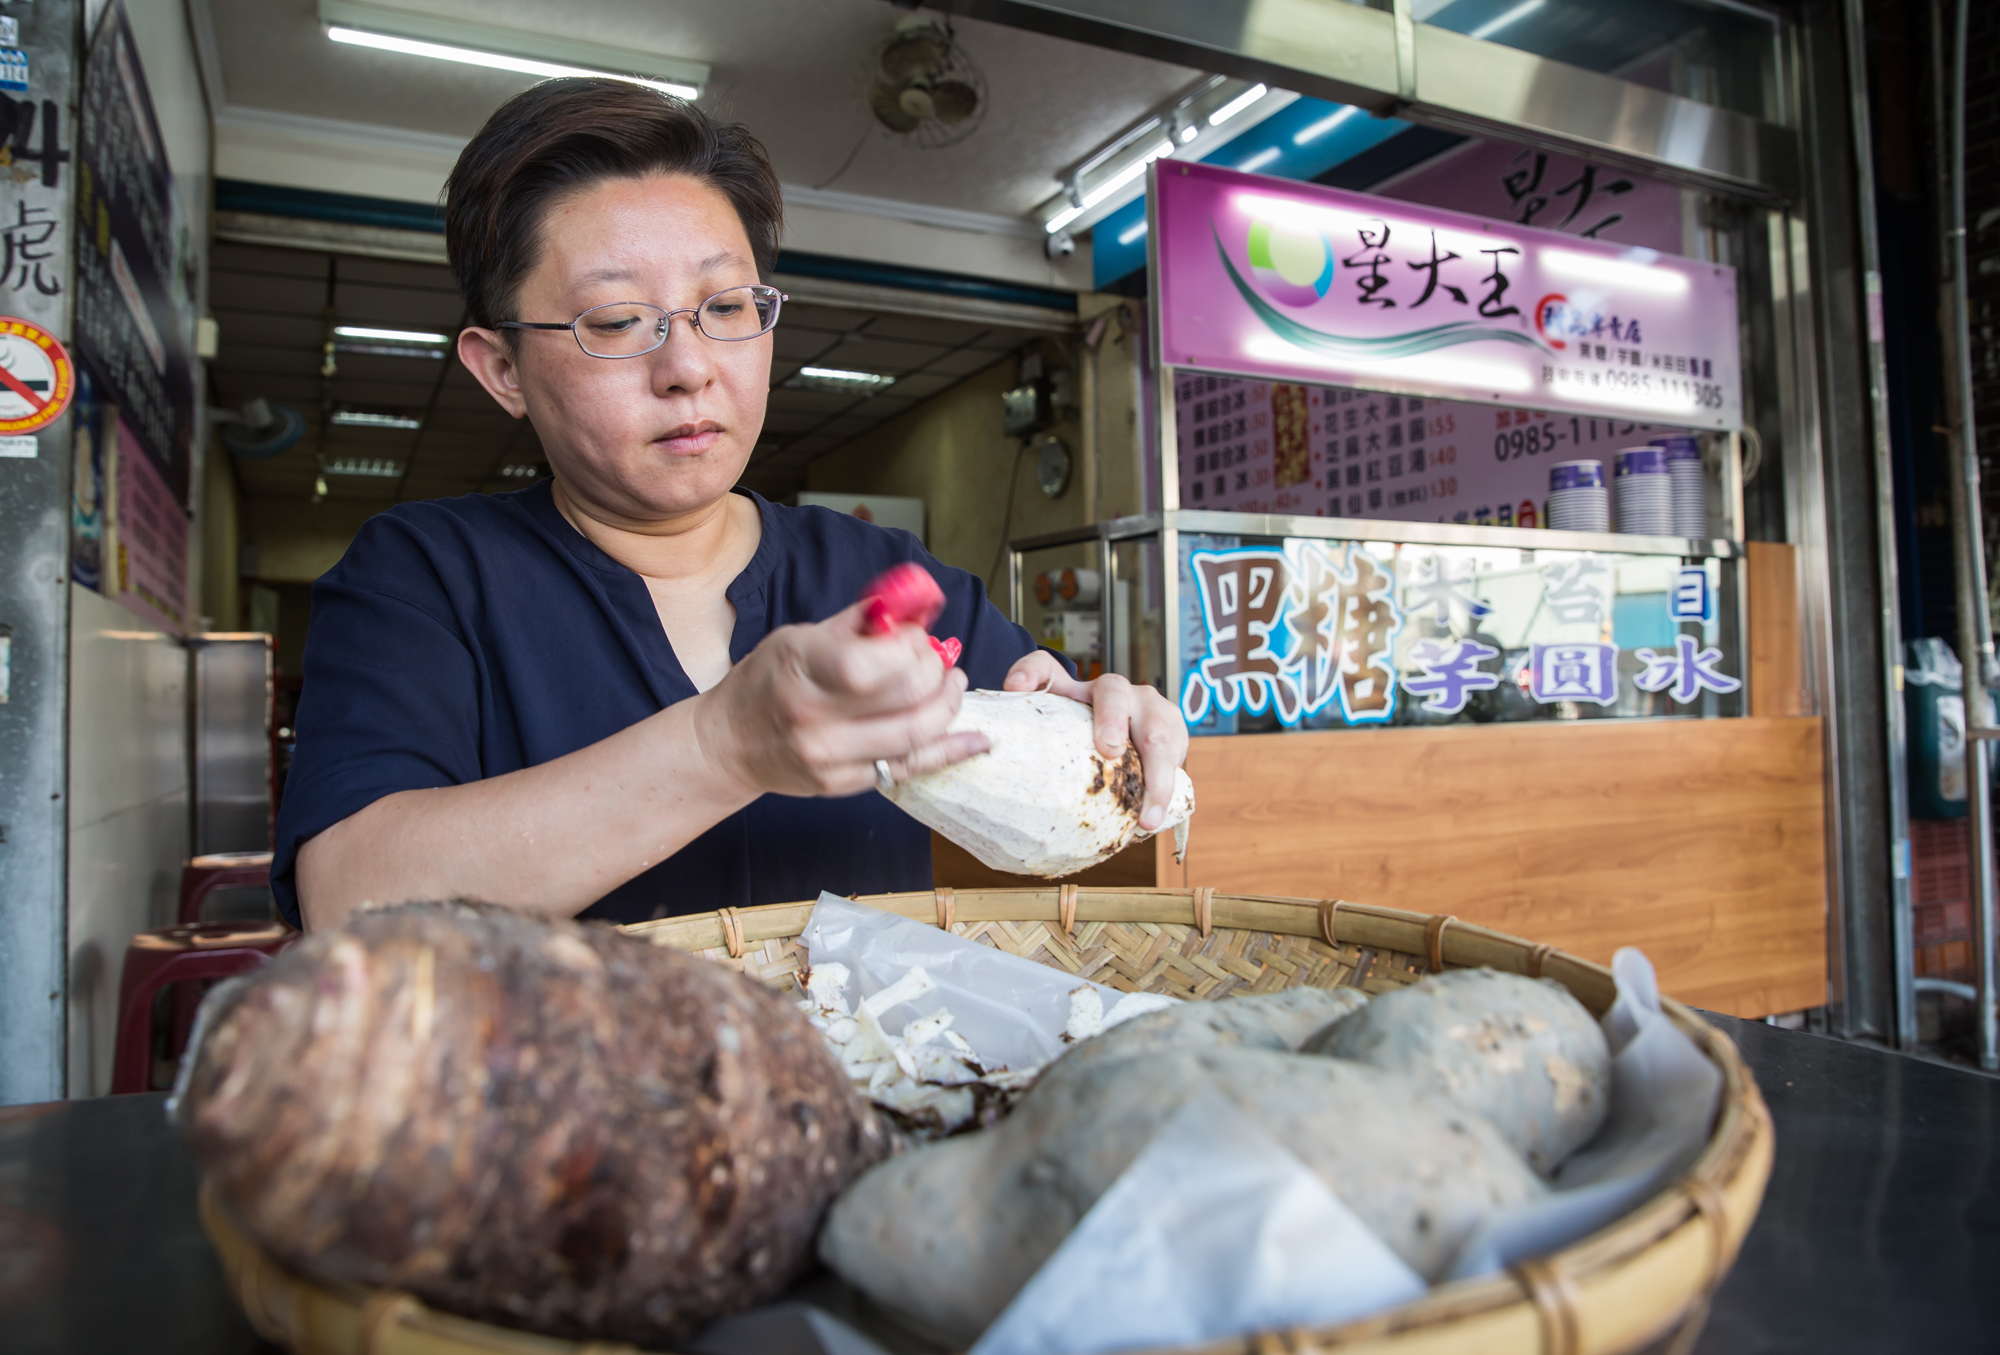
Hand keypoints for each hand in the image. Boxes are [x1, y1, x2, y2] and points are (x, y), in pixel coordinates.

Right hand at [700, 604, 988, 797]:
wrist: (728, 744)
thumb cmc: (765, 682)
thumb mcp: (798, 638)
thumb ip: (858, 624)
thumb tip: (911, 604)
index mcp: (800, 669)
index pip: (871, 663)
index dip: (910, 648)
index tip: (917, 638)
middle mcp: (812, 718)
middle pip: (903, 699)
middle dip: (936, 673)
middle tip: (940, 661)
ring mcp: (828, 757)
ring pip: (913, 737)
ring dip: (947, 707)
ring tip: (954, 687)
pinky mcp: (842, 785)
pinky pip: (907, 769)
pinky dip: (947, 751)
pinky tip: (974, 739)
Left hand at [1003, 652, 1188, 829]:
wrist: (1126, 750)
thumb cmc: (1081, 748)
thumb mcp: (1055, 742)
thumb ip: (1028, 747)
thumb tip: (990, 763)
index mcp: (1074, 690)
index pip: (1045, 667)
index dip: (1029, 671)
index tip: (1016, 687)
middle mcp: (1114, 692)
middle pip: (1113, 691)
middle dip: (1112, 719)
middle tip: (1109, 749)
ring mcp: (1148, 710)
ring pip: (1158, 730)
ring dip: (1155, 775)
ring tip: (1145, 818)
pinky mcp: (1173, 734)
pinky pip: (1175, 756)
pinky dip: (1166, 789)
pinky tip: (1152, 819)